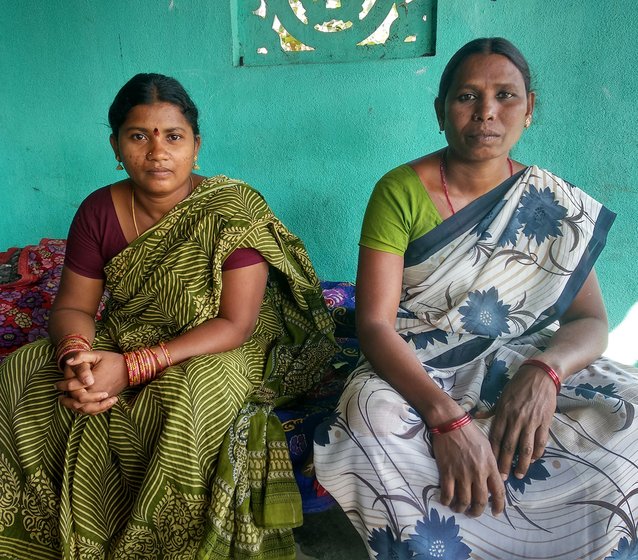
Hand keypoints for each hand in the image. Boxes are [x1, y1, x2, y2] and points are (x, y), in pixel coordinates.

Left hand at [56, 350, 127, 414]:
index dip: (62, 386)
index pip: (72, 387)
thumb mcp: (97, 354)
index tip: (56, 385)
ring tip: (66, 403)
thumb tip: (68, 362)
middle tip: (59, 397)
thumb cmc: (113, 360)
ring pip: (85, 409)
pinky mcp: (107, 401)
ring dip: (73, 408)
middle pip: (77, 402)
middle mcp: (97, 391)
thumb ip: (81, 356)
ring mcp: (103, 398)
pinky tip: (79, 407)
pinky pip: (94, 411)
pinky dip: (85, 411)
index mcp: (93, 380)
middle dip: (66, 401)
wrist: (130, 369)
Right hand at [432, 421, 504, 516]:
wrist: (450, 423)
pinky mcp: (447, 472)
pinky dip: (447, 502)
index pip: (499, 492)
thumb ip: (491, 464)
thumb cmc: (470, 432)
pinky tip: (446, 502)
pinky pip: (448, 494)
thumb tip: (494, 480)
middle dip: (477, 512)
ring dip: (461, 509)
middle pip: (480, 501)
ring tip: (459, 509)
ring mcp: (462, 474)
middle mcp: (478, 473)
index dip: (498, 506)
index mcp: (490, 466)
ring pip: (464, 501)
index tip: (496, 513)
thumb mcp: (487, 447)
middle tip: (473, 513)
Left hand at [486, 364, 556, 479]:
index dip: (492, 454)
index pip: (495, 437)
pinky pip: (541, 441)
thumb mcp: (501, 397)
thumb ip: (490, 410)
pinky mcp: (544, 422)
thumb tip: (475, 416)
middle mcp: (516, 419)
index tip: (489, 466)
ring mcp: (531, 421)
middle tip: (502, 479)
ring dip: (522, 464)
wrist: (539, 376)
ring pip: (525, 448)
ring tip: (519, 474)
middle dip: (505, 464)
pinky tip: (534, 460)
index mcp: (503, 413)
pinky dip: (537, 452)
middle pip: (509, 446)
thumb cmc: (517, 386)